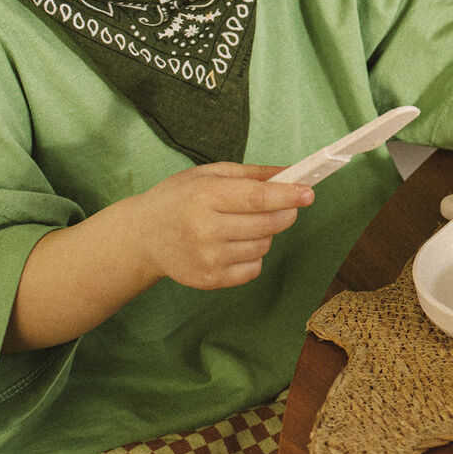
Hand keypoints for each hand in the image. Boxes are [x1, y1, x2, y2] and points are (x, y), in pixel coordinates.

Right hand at [132, 162, 313, 289]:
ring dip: (266, 233)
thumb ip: (251, 174)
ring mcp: (207, 258)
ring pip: (263, 246)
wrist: (143, 235)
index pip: (257, 198)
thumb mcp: (209, 174)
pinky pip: (253, 268)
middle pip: (266, 224)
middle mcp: (205, 229)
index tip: (308, 193)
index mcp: (205, 196)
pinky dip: (254, 255)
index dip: (287, 196)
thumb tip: (289, 173)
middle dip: (285, 212)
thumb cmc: (179, 198)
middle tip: (285, 204)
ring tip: (245, 224)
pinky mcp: (209, 280)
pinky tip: (235, 243)